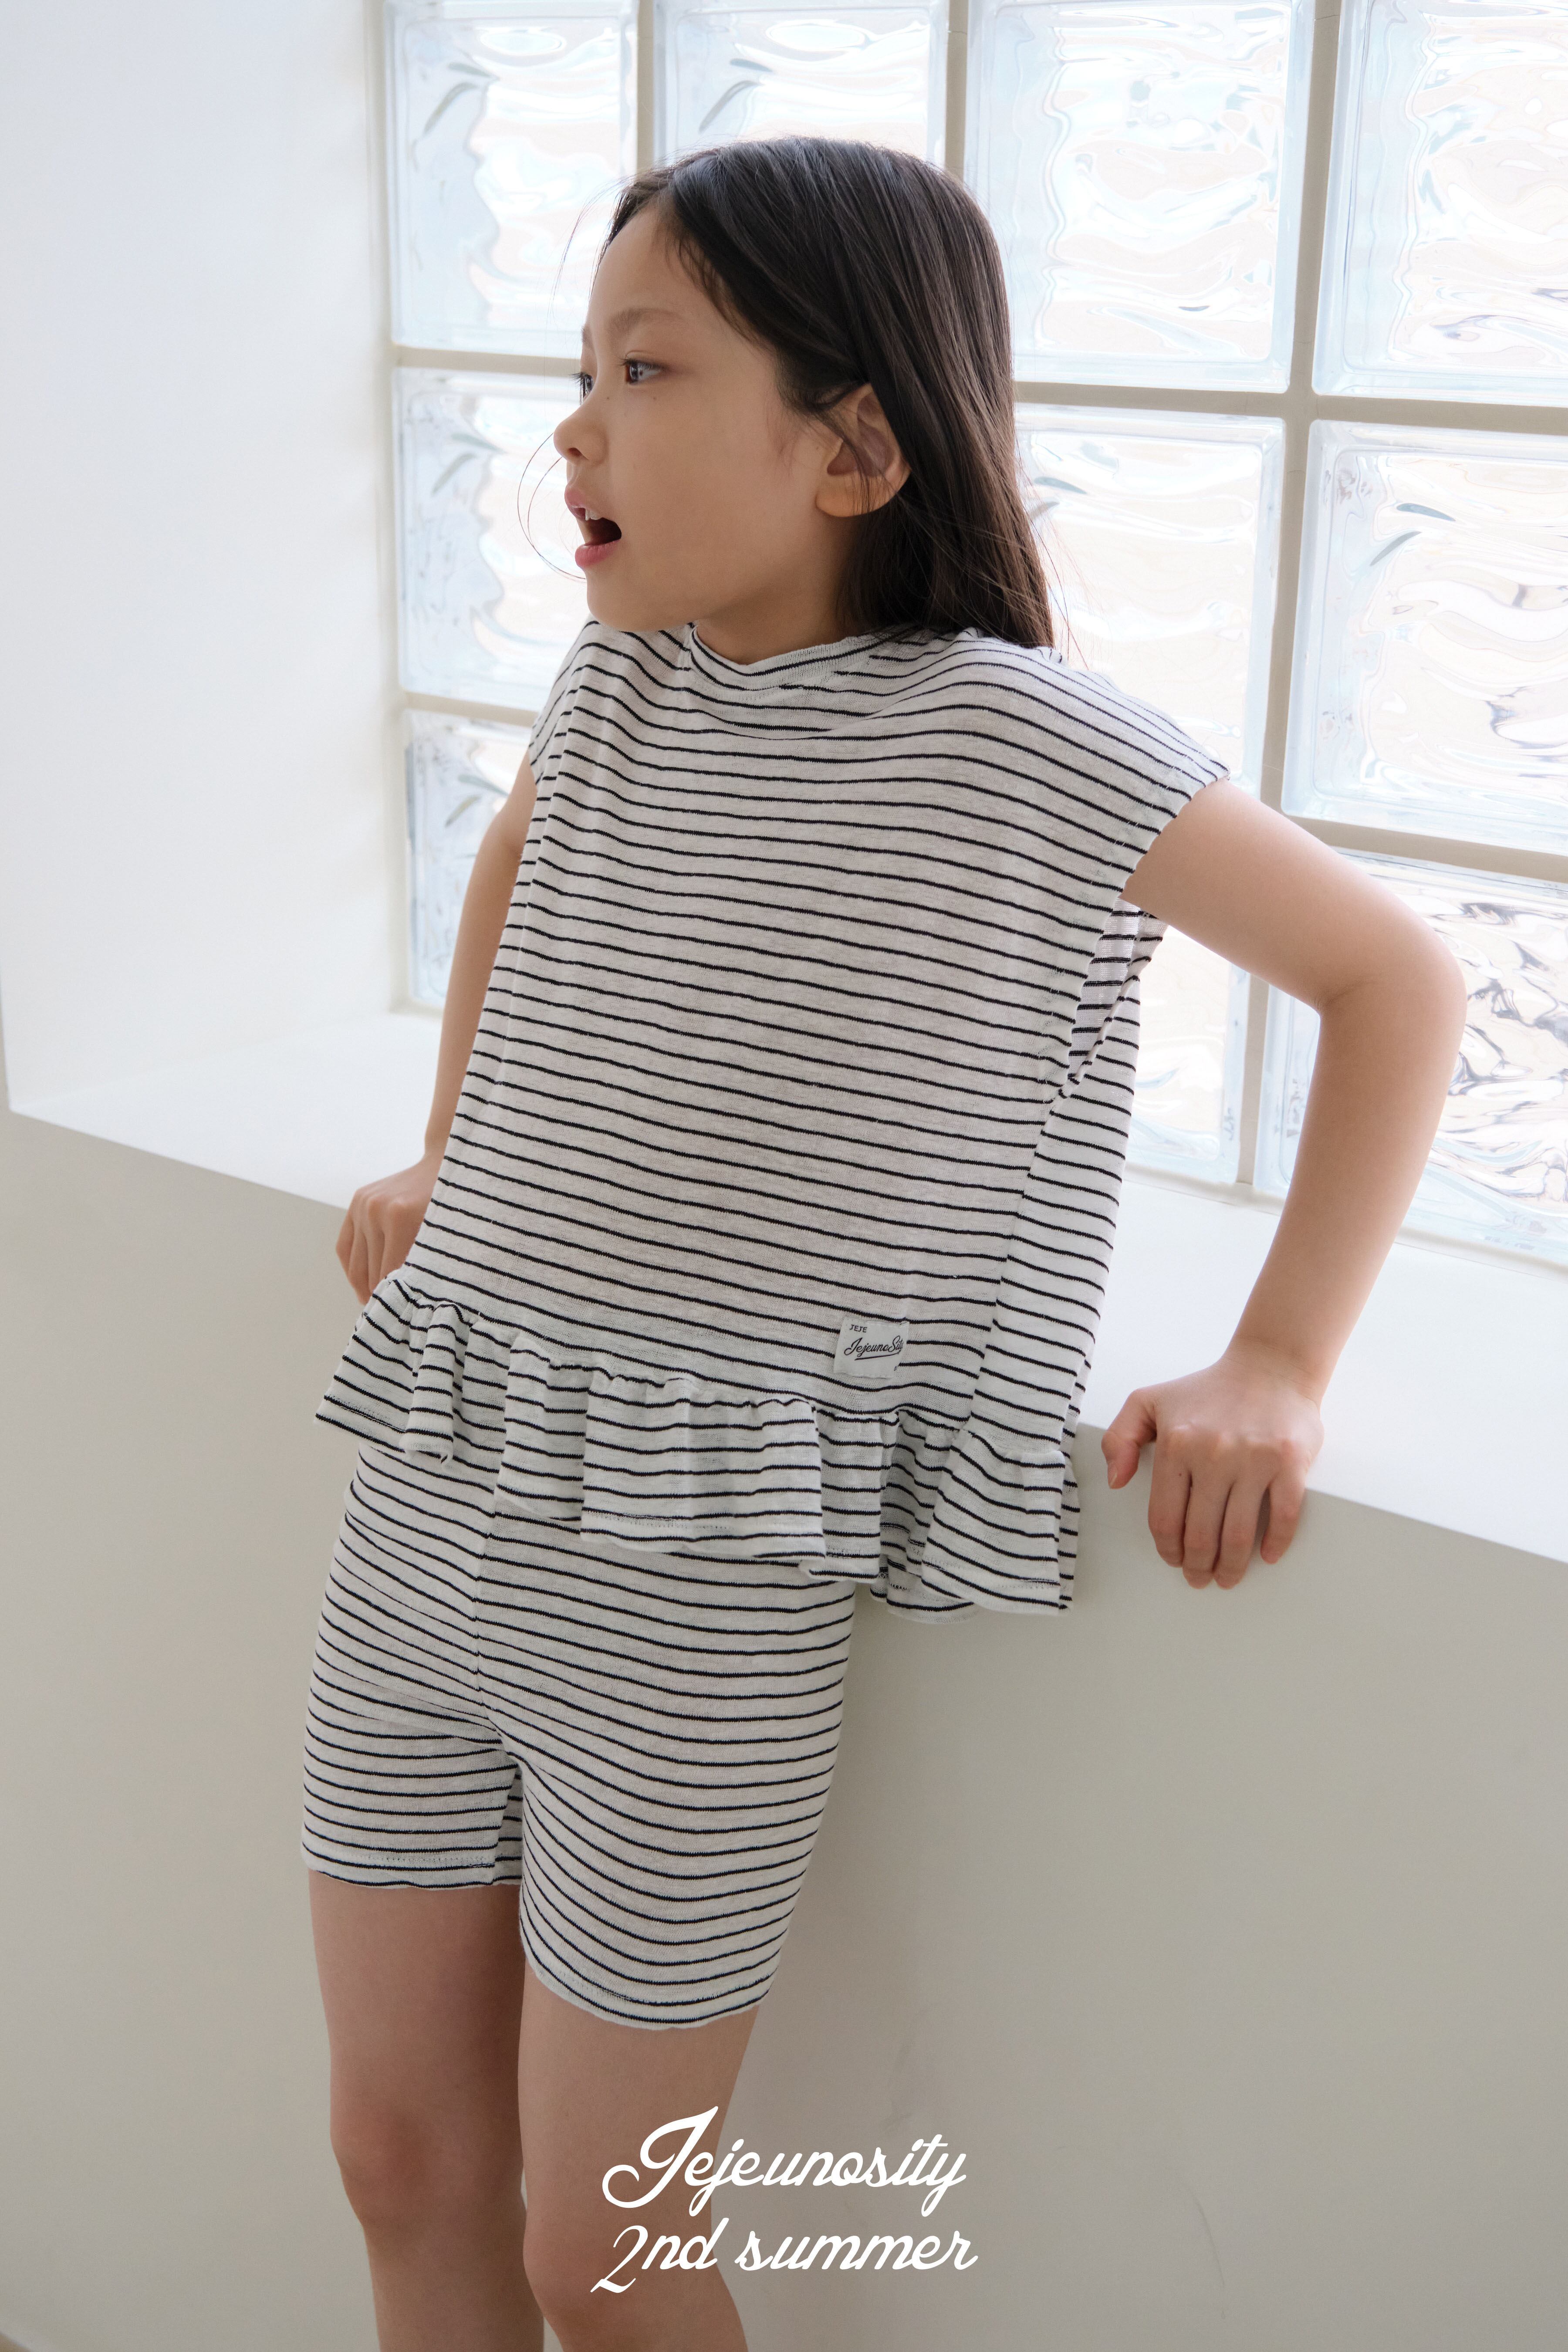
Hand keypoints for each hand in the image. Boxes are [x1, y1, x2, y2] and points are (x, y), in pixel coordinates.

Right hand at [335, 1147, 443, 1304]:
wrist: (445, 1161)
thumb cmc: (455, 1204)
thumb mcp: (448, 1235)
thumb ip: (428, 1264)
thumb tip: (415, 1301)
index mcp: (400, 1217)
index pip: (391, 1273)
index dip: (397, 1299)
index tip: (403, 1318)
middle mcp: (375, 1209)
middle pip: (372, 1270)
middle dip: (382, 1296)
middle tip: (391, 1318)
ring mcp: (363, 1204)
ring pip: (356, 1262)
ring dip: (364, 1287)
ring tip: (375, 1305)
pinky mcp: (357, 1201)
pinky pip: (345, 1245)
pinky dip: (352, 1268)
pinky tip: (362, 1285)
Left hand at [1099, 1343, 1323, 1588]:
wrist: (1270, 1367)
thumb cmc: (1207, 1390)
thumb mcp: (1147, 1401)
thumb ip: (1119, 1438)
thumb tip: (1117, 1481)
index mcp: (1176, 1444)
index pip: (1165, 1517)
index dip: (1167, 1548)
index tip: (1173, 1561)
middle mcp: (1213, 1454)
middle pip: (1200, 1534)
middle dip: (1197, 1566)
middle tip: (1199, 1579)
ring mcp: (1254, 1459)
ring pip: (1238, 1534)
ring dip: (1231, 1566)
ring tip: (1227, 1578)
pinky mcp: (1290, 1463)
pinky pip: (1284, 1516)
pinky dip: (1275, 1544)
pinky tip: (1267, 1557)